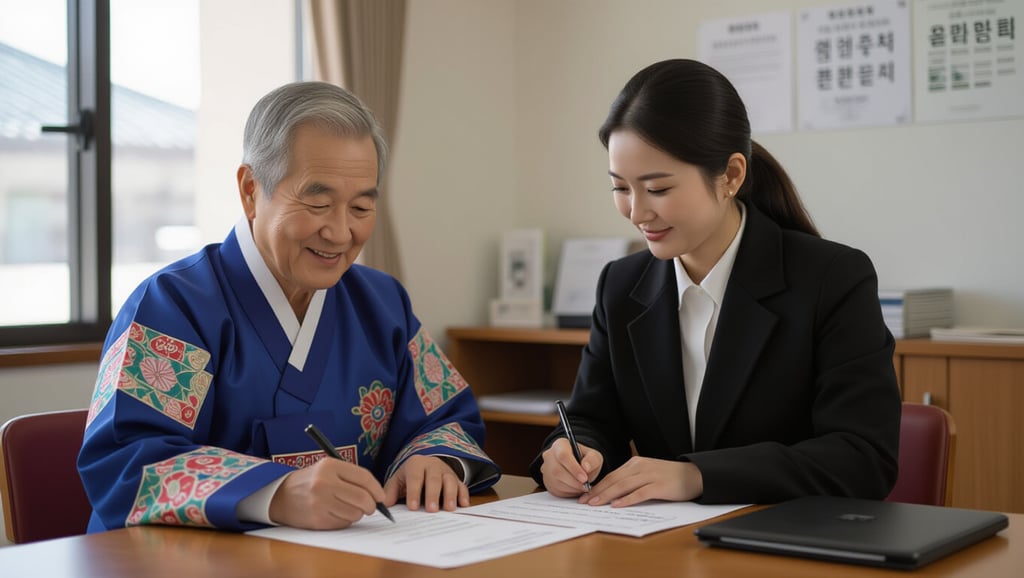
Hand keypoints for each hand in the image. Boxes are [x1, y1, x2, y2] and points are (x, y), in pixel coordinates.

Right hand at [268, 458, 384, 529]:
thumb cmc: (310, 482)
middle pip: (362, 498)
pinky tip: (335, 514)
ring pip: (355, 513)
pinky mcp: (317, 519)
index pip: (364, 477)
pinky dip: (345, 521)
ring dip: (357, 514)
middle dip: (371, 505)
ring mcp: (320, 502)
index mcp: (329, 466)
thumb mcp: (327, 469)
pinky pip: (343, 523)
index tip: (381, 497)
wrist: (279, 496)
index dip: (377, 489)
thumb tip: (377, 494)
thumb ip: (351, 477)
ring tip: (347, 508)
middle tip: (369, 507)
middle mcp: (325, 483)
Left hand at [383, 455, 468, 511]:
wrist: (427, 465)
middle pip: (434, 479)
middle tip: (431, 510)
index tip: (412, 507)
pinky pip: (462, 486)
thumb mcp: (398, 480)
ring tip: (448, 509)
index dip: (414, 492)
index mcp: (416, 464)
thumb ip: (390, 492)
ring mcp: (446, 472)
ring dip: (450, 495)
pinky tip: (463, 505)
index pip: (415, 478)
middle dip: (433, 495)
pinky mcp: (457, 479)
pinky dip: (463, 495)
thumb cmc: (410, 476)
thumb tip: (384, 505)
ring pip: (450, 481)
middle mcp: (433, 465)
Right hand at [539, 438, 603, 496]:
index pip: (563, 455)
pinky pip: (556, 490)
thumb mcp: (593, 456)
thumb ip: (592, 460)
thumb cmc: (585, 459)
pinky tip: (576, 488)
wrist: (578, 466)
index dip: (574, 468)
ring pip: (556, 482)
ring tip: (583, 487)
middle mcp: (549, 456)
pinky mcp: (547, 482)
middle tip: (586, 486)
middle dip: (574, 481)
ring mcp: (546, 470)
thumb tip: (586, 468)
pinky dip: (568, 492)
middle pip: (557, 470)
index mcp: (560, 445)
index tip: (585, 478)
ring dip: (572, 488)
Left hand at [582, 456, 702, 506]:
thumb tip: (613, 493)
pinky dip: (627, 499)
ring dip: (607, 495)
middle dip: (597, 492)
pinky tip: (617, 505)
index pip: (612, 475)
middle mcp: (640, 467)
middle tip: (584, 502)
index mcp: (635, 463)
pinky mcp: (659, 486)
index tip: (585, 495)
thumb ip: (632, 480)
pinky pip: (640, 493)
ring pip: (623, 486)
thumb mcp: (647, 474)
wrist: (694, 475)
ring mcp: (649, 476)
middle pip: (614, 480)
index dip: (597, 486)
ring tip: (595, 504)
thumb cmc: (669, 477)